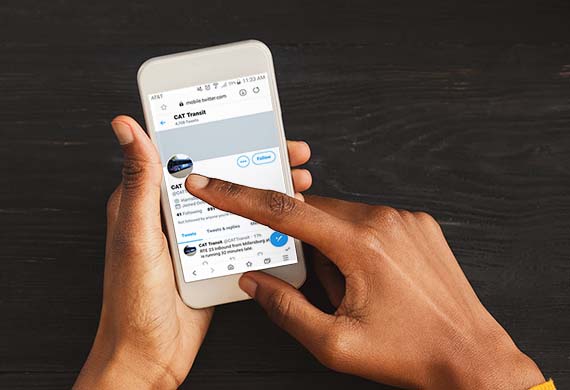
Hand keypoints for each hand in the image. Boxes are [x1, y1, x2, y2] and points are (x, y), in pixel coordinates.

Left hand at [74, 116, 311, 388]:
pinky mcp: (214, 258)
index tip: (248, 122)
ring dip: (266, 190)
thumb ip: (140, 182)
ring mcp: (197, 236)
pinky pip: (243, 232)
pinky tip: (287, 219)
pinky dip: (266, 222)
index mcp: (149, 200)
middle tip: (289, 153)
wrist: (149, 356)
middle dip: (257, 159)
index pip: (185, 153)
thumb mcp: (137, 235)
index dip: (217, 133)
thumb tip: (126, 127)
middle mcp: (175, 214)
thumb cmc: (132, 301)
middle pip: (220, 175)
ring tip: (296, 183)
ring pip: (237, 202)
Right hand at [184, 176, 545, 389]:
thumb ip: (286, 308)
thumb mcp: (335, 344)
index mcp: (360, 246)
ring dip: (335, 250)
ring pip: (343, 219)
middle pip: (315, 217)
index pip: (283, 212)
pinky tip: (377, 280)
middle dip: (307, 250)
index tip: (210, 186)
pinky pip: (371, 222)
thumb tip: (254, 281)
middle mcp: (384, 220)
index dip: (238, 198)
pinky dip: (359, 244)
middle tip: (330, 291)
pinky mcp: (419, 224)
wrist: (472, 356)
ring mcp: (406, 218)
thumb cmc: (409, 353)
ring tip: (360, 292)